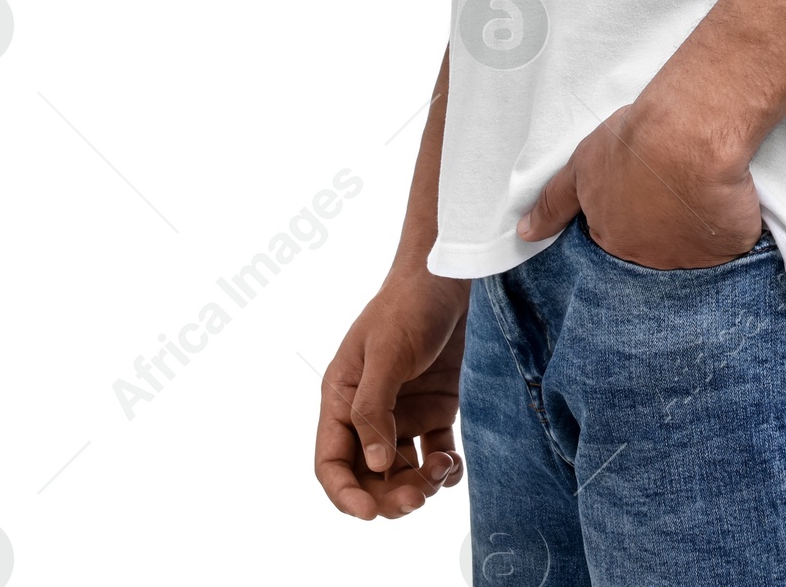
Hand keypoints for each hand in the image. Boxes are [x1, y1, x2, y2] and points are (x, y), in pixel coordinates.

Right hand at [315, 268, 471, 519]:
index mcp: (342, 399)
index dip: (346, 494)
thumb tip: (375, 465)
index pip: (332, 463)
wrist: (451, 274)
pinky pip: (434, 454)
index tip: (370, 512)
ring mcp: (404, 412)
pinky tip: (453, 462)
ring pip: (401, 472)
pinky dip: (442, 468)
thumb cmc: (409, 304)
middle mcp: (369, 413)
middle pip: (368, 476)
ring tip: (440, 471)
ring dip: (417, 486)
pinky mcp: (437, 408)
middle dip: (387, 496)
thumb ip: (374, 409)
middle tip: (415, 498)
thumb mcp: (386, 352)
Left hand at [518, 97, 761, 268]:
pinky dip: (732, 224)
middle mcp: (651, 260)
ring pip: (695, 250)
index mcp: (614, 240)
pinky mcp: (730, 248)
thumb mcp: (582, 166)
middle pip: (658, 251)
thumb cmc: (632, 144)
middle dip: (664, 231)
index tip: (645, 197)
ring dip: (698, 229)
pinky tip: (729, 198)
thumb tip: (524, 235)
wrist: (688, 135)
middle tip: (674, 194)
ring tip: (703, 192)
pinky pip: (732, 242)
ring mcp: (693, 259)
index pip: (621, 240)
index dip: (634, 216)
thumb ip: (554, 203)